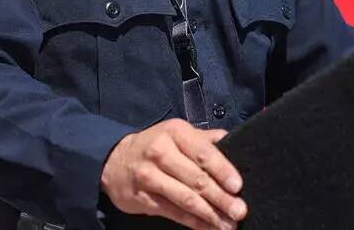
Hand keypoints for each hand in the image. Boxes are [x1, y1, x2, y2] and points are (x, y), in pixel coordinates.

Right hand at [100, 118, 246, 229]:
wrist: (114, 161)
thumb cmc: (155, 146)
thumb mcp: (177, 134)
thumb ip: (204, 139)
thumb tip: (233, 141)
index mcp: (175, 133)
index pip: (203, 153)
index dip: (222, 170)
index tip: (238, 186)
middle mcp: (161, 153)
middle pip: (196, 179)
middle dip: (221, 197)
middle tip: (239, 210)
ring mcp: (150, 177)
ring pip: (185, 199)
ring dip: (210, 214)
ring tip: (228, 224)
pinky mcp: (143, 199)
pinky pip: (173, 213)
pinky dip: (193, 223)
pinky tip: (208, 227)